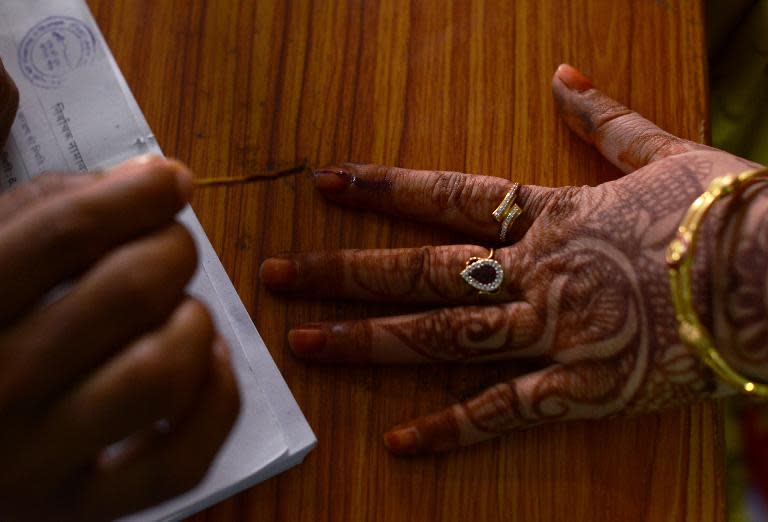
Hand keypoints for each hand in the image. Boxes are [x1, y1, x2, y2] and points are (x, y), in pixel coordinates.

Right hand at [0, 61, 238, 518]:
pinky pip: (183, 458)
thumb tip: (118, 153)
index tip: (170, 181)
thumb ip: (41, 204)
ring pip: (162, 373)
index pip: (64, 231)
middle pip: (130, 292)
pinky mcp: (83, 513)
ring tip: (179, 310)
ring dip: (193, 322)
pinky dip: (218, 397)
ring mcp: (34, 464)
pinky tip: (206, 361)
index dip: (138, 193)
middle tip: (170, 248)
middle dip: (173, 249)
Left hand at [261, 64, 764, 454]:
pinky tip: (399, 441)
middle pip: (419, 270)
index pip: (445, 194)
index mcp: (550, 214)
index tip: (325, 183)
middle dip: (344, 271)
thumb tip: (566, 76)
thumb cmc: (726, 210)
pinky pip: (505, 412)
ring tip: (307, 344)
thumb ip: (604, 116)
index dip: (381, 188)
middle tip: (277, 275)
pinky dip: (452, 428)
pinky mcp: (582, 389)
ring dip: (370, 342)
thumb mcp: (664, 151)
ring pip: (443, 336)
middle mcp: (534, 272)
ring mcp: (552, 332)